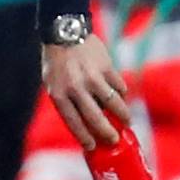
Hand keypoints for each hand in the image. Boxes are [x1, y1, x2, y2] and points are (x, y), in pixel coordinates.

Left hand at [43, 34, 127, 149]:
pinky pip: (119, 86)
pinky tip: (122, 99)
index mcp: (59, 94)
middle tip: (115, 140)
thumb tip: (86, 124)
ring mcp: (92, 77)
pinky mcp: (106, 67)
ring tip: (127, 122)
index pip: (73, 122)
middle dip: (107, 133)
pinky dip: (122, 94)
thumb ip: (66, 102)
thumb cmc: (57, 63)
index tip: (93, 147)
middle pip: (95, 117)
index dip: (84, 136)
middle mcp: (75, 87)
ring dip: (122, 116)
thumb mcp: (53, 84)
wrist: (64, 32)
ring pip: (113, 103)